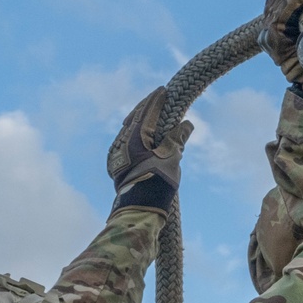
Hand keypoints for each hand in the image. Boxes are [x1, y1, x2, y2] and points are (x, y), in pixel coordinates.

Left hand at [107, 87, 193, 215]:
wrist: (138, 212)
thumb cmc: (156, 185)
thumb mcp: (171, 159)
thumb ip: (176, 139)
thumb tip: (186, 124)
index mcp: (134, 137)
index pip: (146, 112)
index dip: (156, 100)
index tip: (163, 90)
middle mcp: (121, 142)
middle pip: (134, 118)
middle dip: (146, 108)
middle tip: (157, 98)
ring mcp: (116, 154)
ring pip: (128, 130)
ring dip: (140, 121)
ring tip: (151, 116)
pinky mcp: (116, 165)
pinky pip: (125, 143)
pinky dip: (136, 136)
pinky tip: (142, 137)